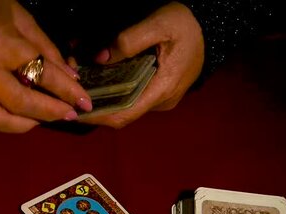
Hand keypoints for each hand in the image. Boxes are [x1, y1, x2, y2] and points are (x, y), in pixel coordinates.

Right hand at [0, 0, 91, 132]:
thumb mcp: (26, 22)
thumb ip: (48, 53)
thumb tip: (72, 84)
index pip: (39, 73)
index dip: (66, 91)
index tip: (83, 103)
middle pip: (18, 103)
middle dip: (48, 112)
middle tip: (67, 115)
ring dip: (22, 125)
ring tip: (38, 120)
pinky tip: (12, 116)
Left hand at [80, 1, 203, 127]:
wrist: (212, 25)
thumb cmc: (187, 24)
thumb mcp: (159, 25)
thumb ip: (129, 41)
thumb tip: (100, 58)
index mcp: (162, 90)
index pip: (123, 116)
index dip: (96, 117)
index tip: (74, 110)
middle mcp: (161, 101)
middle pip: (121, 111)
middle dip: (95, 101)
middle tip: (73, 88)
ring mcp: (162, 98)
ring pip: (127, 103)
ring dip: (104, 94)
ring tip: (82, 79)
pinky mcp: (161, 91)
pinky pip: (134, 95)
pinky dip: (116, 87)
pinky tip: (101, 75)